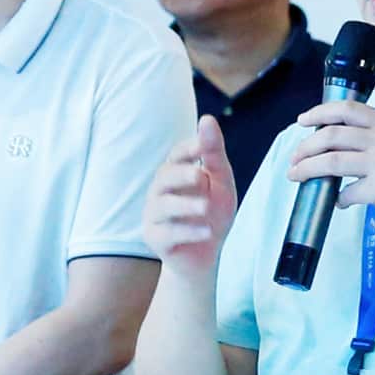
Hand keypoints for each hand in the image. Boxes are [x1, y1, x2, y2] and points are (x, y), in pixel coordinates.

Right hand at [142, 117, 236, 265]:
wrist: (207, 254)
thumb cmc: (212, 214)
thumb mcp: (220, 182)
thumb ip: (213, 153)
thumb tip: (207, 119)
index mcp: (176, 173)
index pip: (177, 154)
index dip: (189, 148)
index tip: (203, 145)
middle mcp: (160, 191)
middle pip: (164, 176)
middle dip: (181, 175)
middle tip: (201, 176)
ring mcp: (154, 215)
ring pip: (163, 205)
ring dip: (185, 205)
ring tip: (206, 208)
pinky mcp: (154, 238)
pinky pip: (167, 232)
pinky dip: (188, 231)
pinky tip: (206, 231)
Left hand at [286, 102, 374, 230]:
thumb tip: (336, 142)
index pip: (347, 110)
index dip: (320, 112)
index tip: (302, 120)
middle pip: (332, 135)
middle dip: (306, 147)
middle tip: (294, 158)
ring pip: (332, 162)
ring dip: (308, 169)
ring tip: (296, 176)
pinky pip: (347, 192)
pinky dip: (339, 198)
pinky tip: (339, 201)